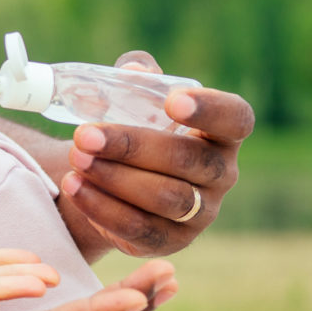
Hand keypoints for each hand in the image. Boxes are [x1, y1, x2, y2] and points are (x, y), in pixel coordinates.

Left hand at [60, 51, 254, 256]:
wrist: (113, 180)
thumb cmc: (134, 129)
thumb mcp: (136, 100)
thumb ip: (138, 79)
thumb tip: (135, 69)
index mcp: (221, 133)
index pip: (235, 118)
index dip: (210, 109)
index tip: (172, 102)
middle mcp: (221, 173)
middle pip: (188, 160)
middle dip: (131, 147)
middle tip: (85, 136)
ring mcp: (201, 212)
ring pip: (165, 197)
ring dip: (114, 178)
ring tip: (76, 159)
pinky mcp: (171, 241)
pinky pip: (140, 229)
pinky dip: (103, 208)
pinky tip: (75, 187)